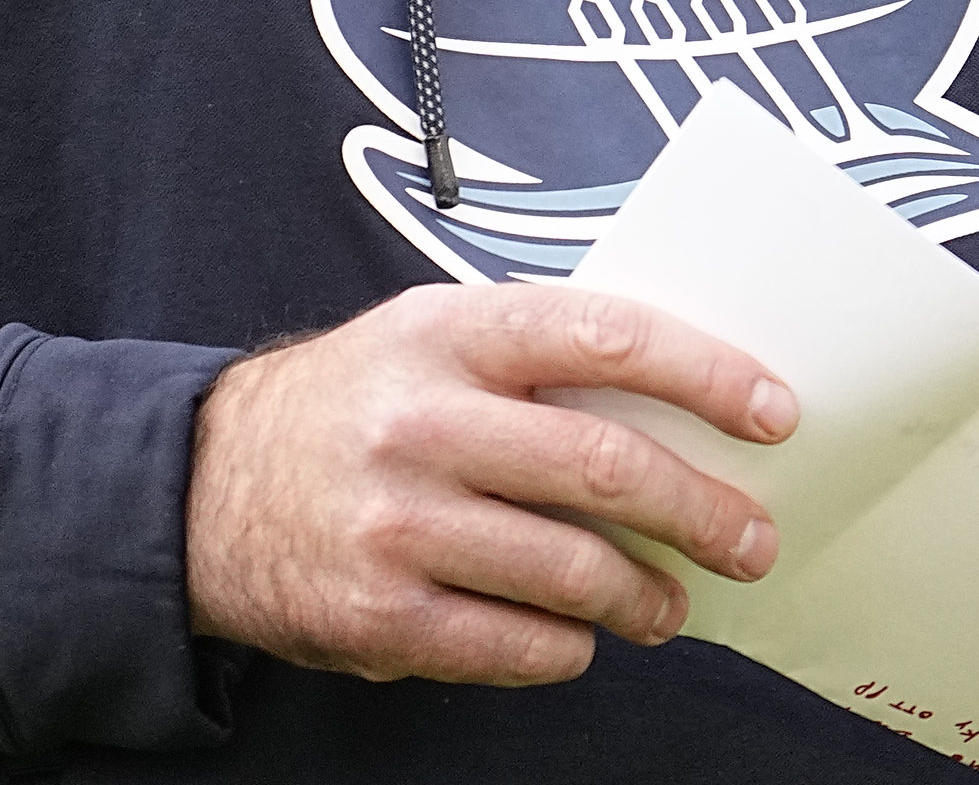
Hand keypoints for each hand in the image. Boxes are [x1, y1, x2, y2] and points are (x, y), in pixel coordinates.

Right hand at [182, 284, 797, 686]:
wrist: (205, 488)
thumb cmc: (352, 402)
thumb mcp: (428, 335)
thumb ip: (536, 353)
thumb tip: (682, 398)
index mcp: (448, 333)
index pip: (604, 336)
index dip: (704, 374)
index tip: (773, 413)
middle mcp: (422, 420)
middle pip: (603, 467)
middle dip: (701, 511)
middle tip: (751, 539)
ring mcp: (398, 523)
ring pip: (570, 569)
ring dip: (644, 595)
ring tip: (669, 604)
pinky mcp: (380, 614)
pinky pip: (514, 643)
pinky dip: (568, 646)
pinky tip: (581, 637)